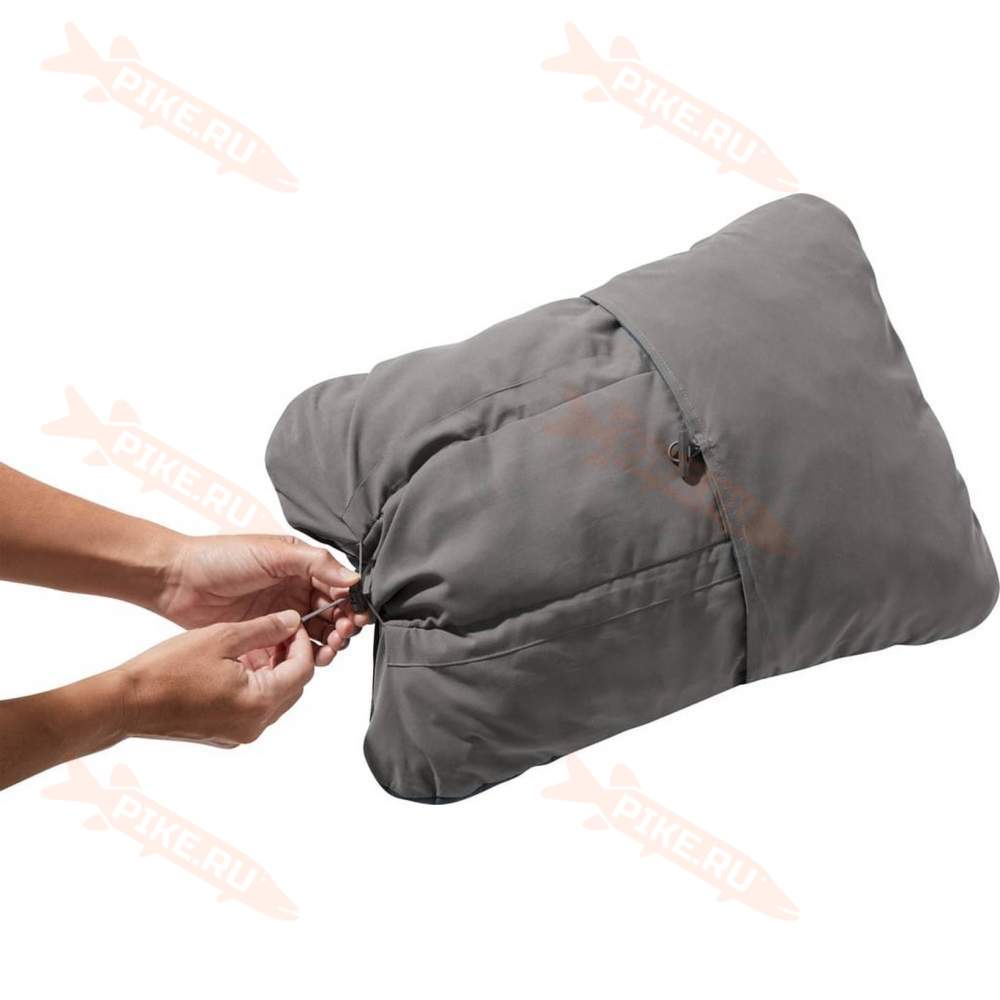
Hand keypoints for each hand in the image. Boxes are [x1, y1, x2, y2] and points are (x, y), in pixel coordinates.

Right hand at [117, 610, 314, 746]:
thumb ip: (265, 629)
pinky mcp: (225, 735)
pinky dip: (255, 687)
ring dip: (273, 671)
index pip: (303, 670)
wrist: (126, 703)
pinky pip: (254, 709)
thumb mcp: (223, 637)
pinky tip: (237, 665)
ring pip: (275, 698)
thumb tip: (291, 622)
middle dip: (290, 657)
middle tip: (276, 632)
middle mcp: (255, 725)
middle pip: (294, 687)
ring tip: (254, 646)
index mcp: (260, 702)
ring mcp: (240, 734)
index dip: (302, 642)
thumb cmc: (167, 671)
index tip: (291, 624)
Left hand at [156, 534, 370, 666]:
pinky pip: (290, 652)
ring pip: (316, 637)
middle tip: (340, 635)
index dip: (349, 603)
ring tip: (327, 650)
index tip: (354, 617)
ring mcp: (280, 617)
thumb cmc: (221, 558)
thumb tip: (353, 579)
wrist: (178, 580)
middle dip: (342, 627)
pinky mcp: (264, 638)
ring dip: (327, 645)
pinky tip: (304, 660)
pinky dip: (302, 658)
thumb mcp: (274, 553)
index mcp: (302, 568)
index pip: (338, 587)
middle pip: (332, 615)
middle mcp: (295, 592)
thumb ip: (316, 563)